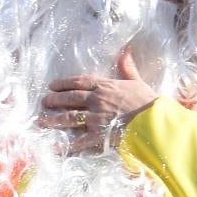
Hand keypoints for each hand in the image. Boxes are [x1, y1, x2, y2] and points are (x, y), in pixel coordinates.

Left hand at [41, 49, 160, 150]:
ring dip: (54, 119)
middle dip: (55, 99)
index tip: (53, 85)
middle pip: (70, 98)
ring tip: (41, 121)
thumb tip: (126, 49)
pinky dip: (65, 144)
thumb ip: (127, 67)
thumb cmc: (150, 101)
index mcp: (105, 86)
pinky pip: (79, 140)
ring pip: (70, 117)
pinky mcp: (99, 134)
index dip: (64, 83)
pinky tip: (53, 146)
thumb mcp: (138, 81)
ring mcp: (96, 117)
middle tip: (44, 101)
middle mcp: (97, 100)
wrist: (155, 121)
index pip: (79, 82)